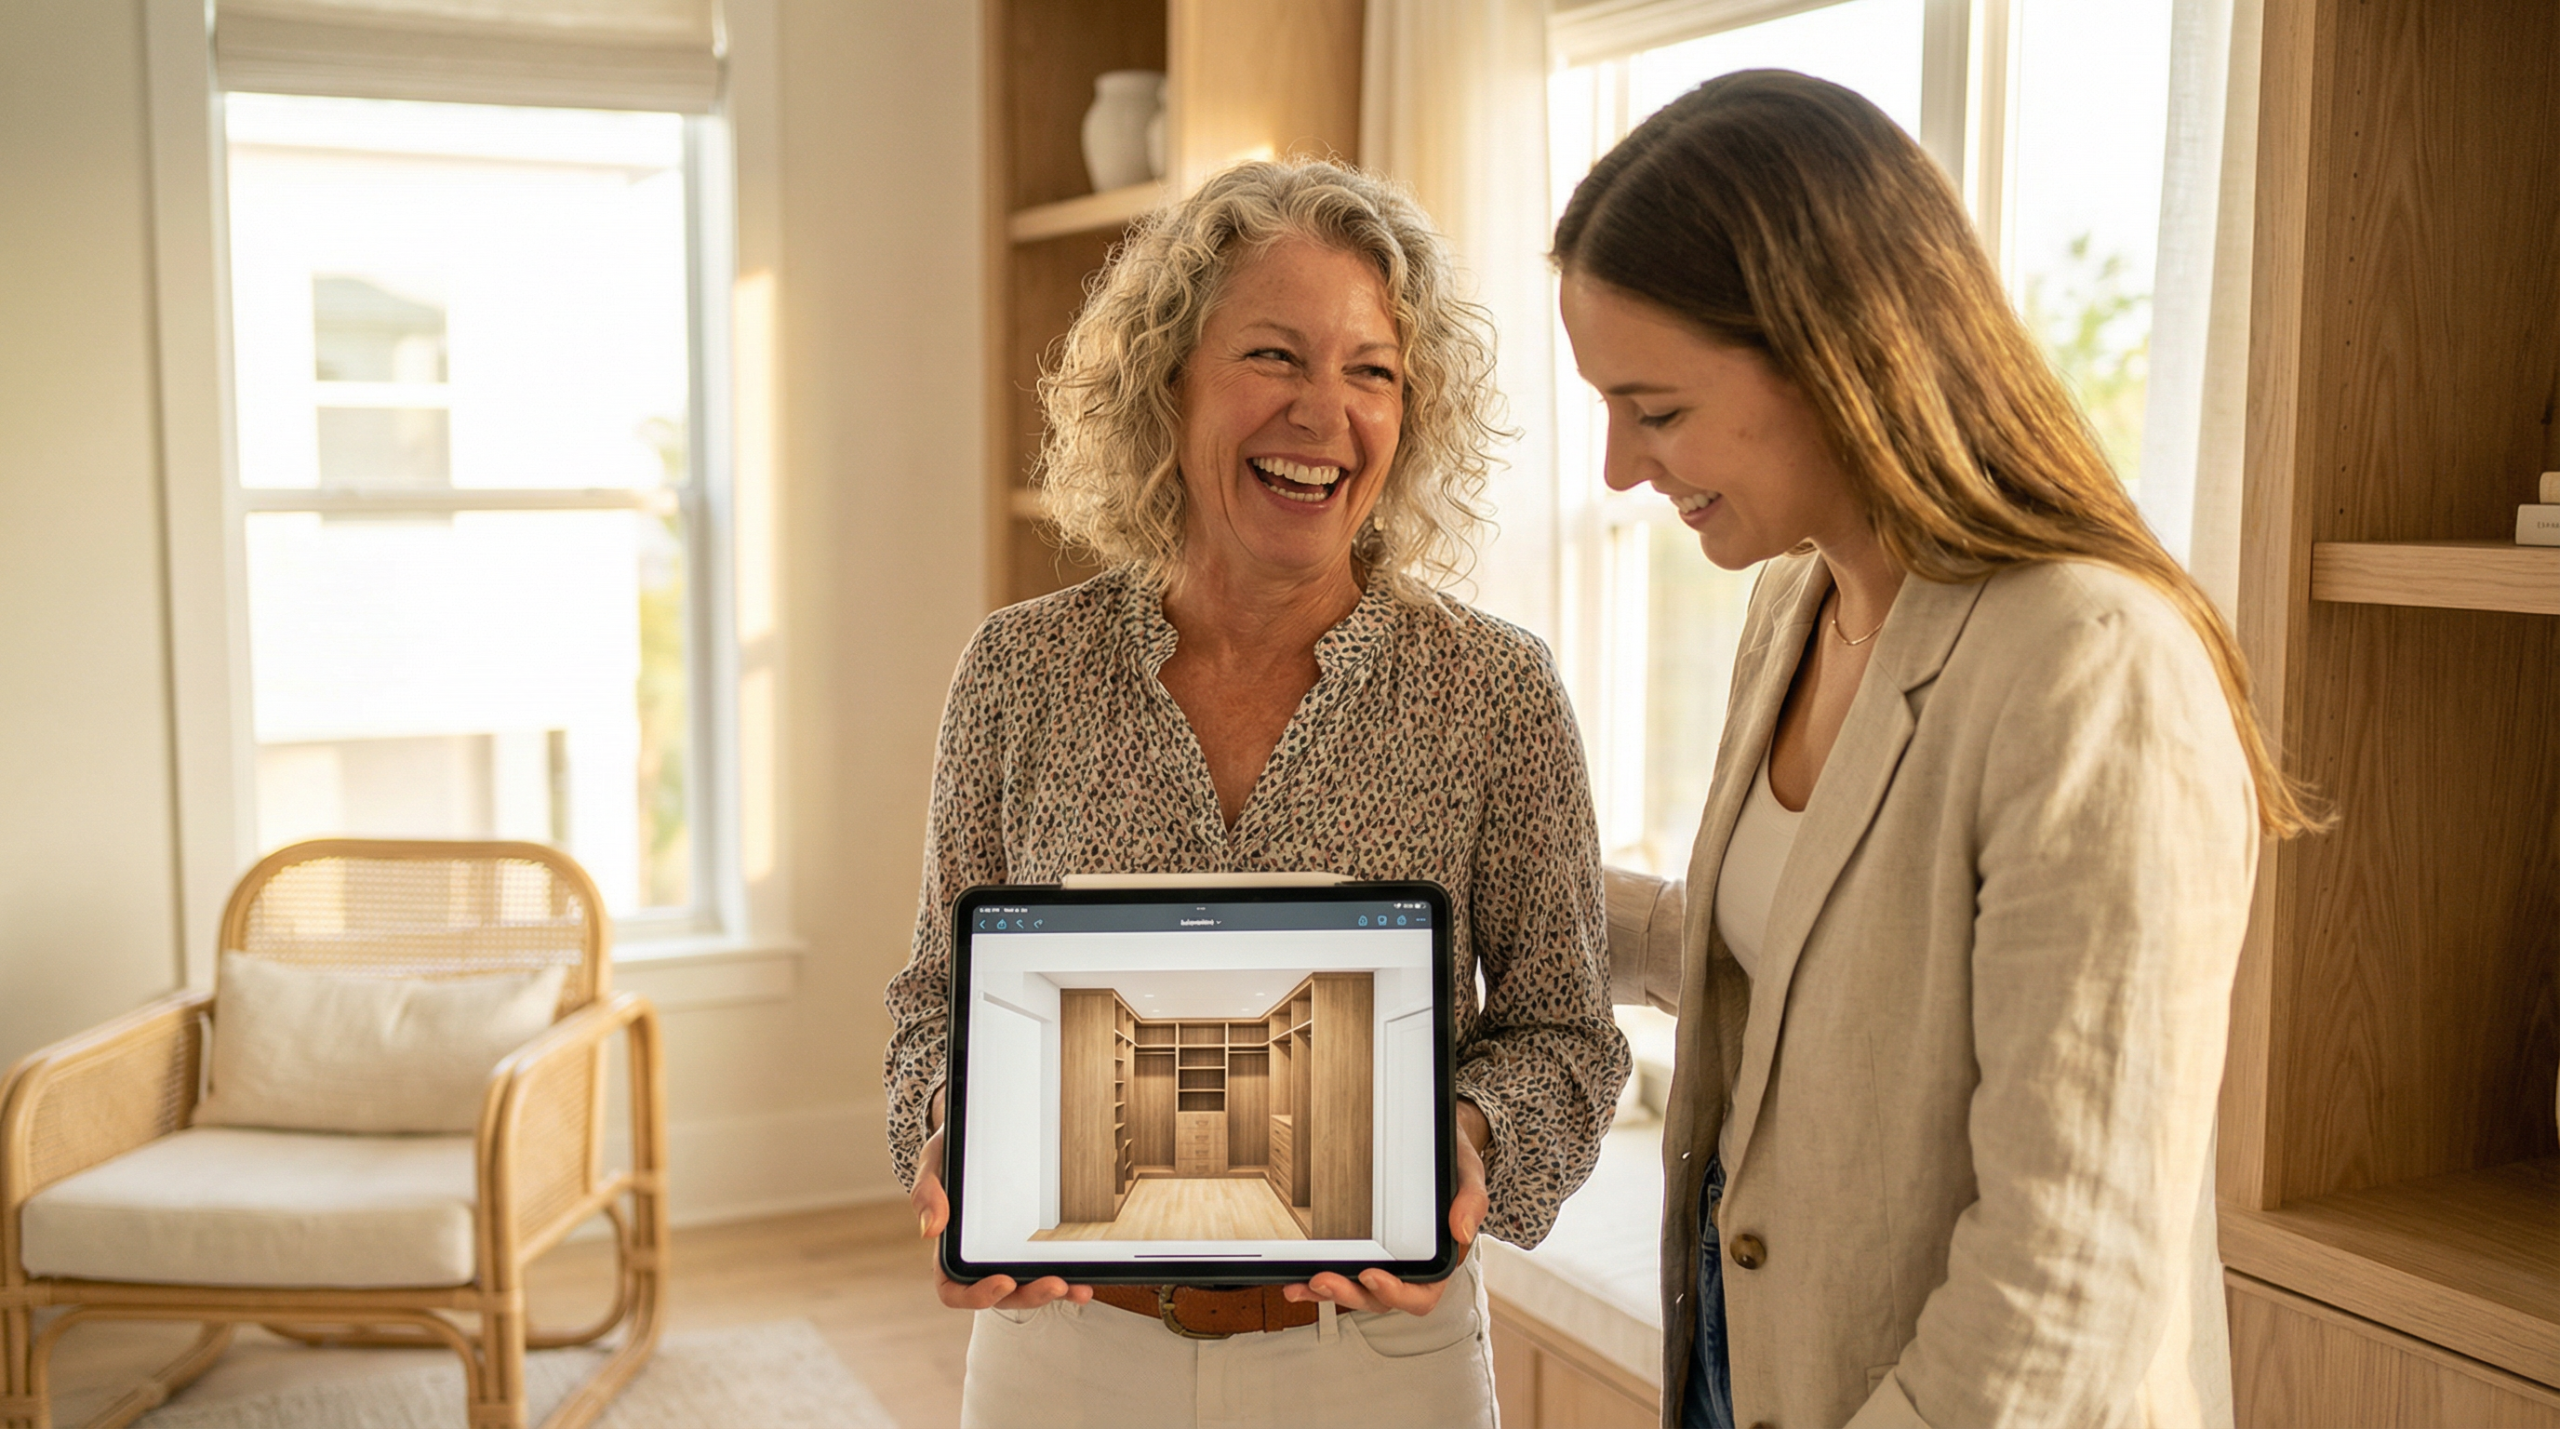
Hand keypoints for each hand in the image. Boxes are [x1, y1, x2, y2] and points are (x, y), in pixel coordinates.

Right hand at [914, 1111, 1092, 1312]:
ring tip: (1075, 1286)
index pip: (954, 1289)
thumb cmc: (953, 1151)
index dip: (977, 1296)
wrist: (982, 1129)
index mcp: (951, 1249)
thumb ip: (926, 1193)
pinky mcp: (1032, 1243)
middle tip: (1054, 1283)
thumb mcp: (934, 1162)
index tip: (1003, 1283)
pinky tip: (1084, 1280)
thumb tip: (930, 1231)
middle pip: (1001, 1296)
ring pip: (1028, 1288)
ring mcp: (1008, 1254)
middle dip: (1029, 1295)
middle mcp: (980, 1259)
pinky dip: (1067, 1278)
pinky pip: (1048, 1267)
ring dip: (1052, 1293)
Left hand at [1281, 1100, 1490, 1316]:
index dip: (1397, 1294)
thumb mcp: (1469, 1174)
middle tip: (1321, 1279)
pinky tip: (1295, 1279)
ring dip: (1328, 1294)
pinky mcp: (1363, 1248)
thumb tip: (1461, 1231)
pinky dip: (1316, 1280)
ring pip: (1356, 1291)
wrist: (1431, 1137)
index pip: (1421, 1296)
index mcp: (1438, 1262)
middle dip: (1350, 1294)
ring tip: (1300, 1285)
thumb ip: (1472, 1201)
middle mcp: (1409, 1268)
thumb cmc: (1452, 1161)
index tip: (1372, 1275)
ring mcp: (1384, 1261)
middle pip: (1380, 1299)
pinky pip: (1342, 1271)